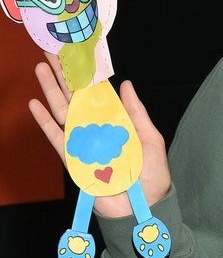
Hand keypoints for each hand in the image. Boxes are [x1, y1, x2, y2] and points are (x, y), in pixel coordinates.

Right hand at [28, 53, 171, 217]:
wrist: (143, 205)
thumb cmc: (151, 174)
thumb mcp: (149, 138)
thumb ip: (135, 112)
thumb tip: (126, 84)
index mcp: (115, 122)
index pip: (97, 93)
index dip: (87, 74)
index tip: (77, 53)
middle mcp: (96, 128)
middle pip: (75, 97)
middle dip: (63, 74)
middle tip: (51, 51)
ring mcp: (83, 142)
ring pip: (63, 111)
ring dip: (51, 90)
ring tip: (41, 67)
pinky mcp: (73, 159)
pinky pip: (57, 138)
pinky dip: (46, 122)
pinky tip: (36, 104)